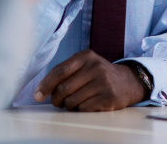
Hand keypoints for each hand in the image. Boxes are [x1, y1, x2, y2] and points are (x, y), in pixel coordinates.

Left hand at [33, 50, 147, 110]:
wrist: (128, 82)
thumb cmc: (99, 75)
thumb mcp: (85, 65)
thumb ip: (65, 73)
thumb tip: (42, 91)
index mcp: (86, 56)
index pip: (60, 70)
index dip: (46, 85)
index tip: (37, 95)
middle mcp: (95, 67)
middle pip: (64, 88)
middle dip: (56, 99)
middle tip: (58, 102)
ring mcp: (103, 82)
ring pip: (72, 101)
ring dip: (69, 106)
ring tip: (75, 102)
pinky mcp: (109, 97)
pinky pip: (83, 108)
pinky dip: (80, 110)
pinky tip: (86, 104)